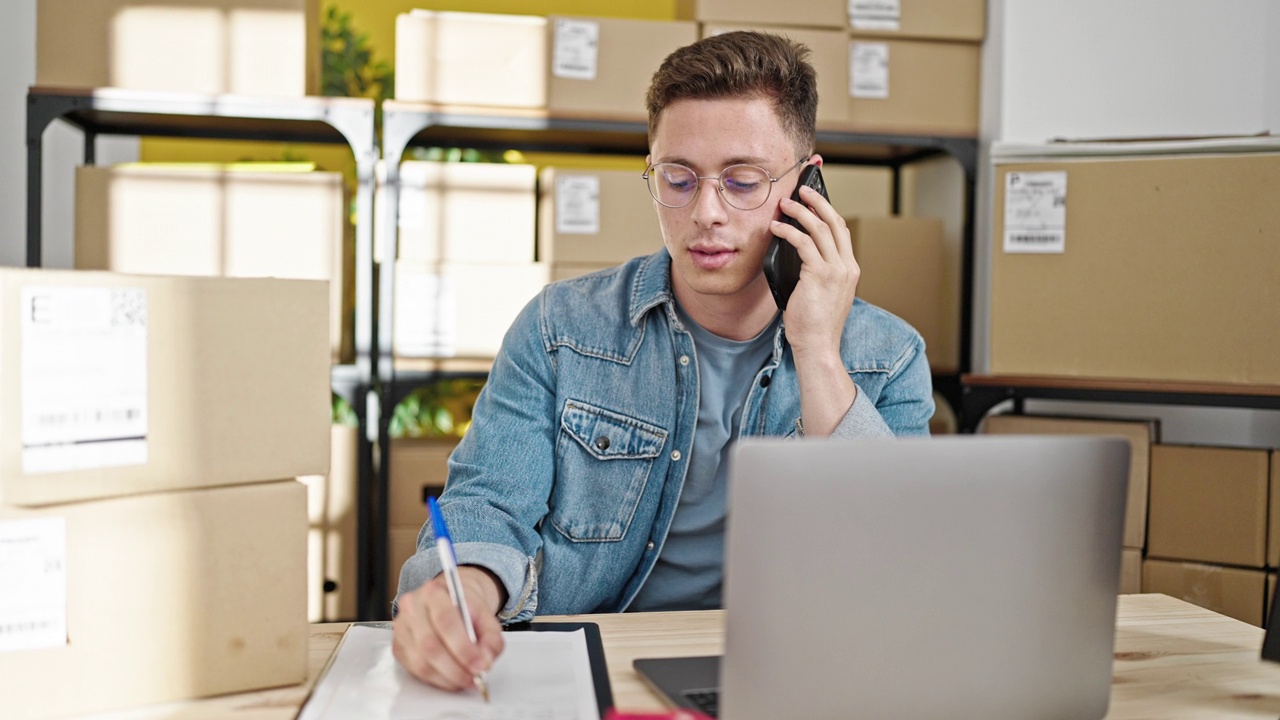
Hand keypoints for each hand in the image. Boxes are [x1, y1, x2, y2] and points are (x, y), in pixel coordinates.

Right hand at [392, 565, 505, 690]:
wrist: (449, 602)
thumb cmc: (464, 608)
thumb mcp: (485, 616)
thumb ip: (491, 638)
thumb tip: (486, 661)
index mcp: (433, 592)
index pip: (445, 621)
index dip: (463, 648)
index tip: (479, 664)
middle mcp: (412, 607)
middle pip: (430, 645)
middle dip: (456, 668)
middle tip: (475, 677)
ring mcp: (402, 628)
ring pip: (422, 662)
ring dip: (448, 677)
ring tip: (466, 679)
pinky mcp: (398, 647)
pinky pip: (416, 671)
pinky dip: (437, 679)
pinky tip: (452, 678)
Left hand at [770, 179, 859, 435]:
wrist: (818, 347)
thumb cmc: (813, 325)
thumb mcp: (820, 294)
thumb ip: (815, 273)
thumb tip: (794, 252)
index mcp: (849, 270)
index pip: (841, 232)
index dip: (828, 212)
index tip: (814, 200)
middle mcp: (846, 266)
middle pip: (834, 222)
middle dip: (817, 201)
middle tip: (801, 190)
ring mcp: (836, 270)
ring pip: (819, 228)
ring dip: (799, 212)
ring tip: (783, 205)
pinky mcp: (819, 274)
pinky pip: (803, 243)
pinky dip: (788, 231)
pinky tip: (776, 229)